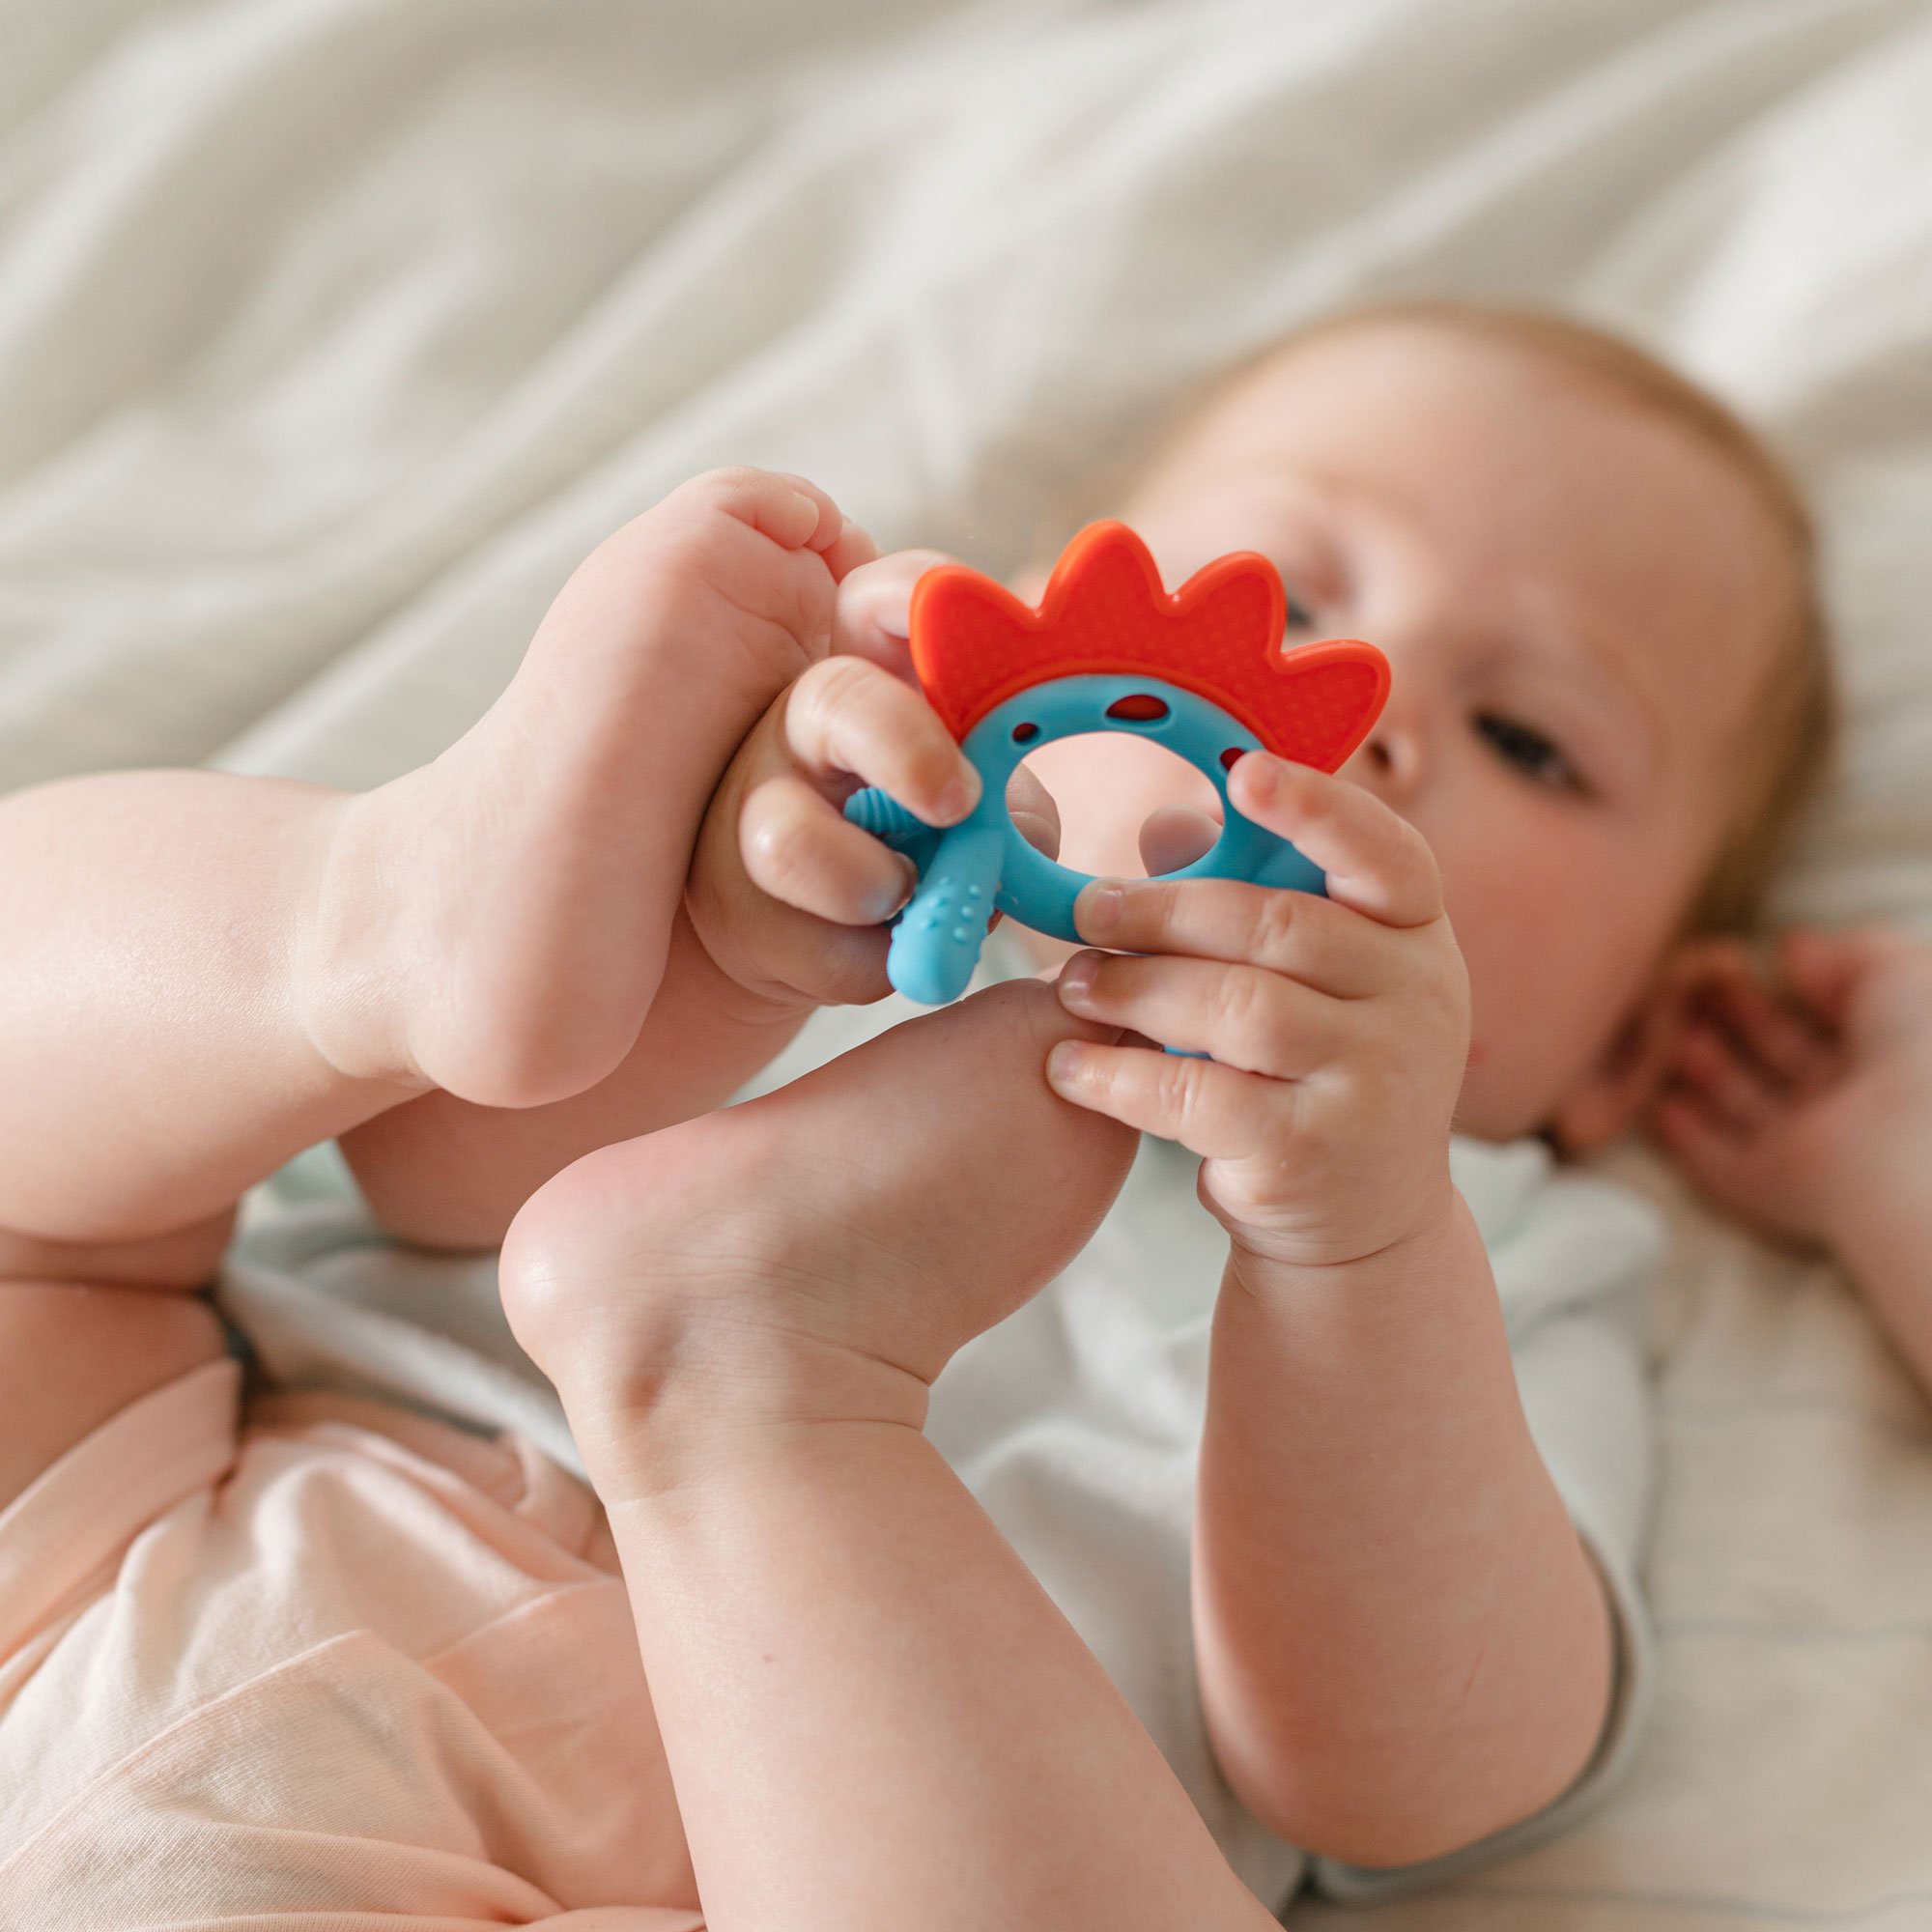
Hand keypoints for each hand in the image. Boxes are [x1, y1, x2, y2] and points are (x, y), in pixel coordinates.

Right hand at [685, 549, 1059, 1009]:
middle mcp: (799, 728)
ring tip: (906, 901)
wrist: (812, 934)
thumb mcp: (975, 809)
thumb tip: (1017, 831)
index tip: (971, 627)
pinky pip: (816, 947)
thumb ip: (1010, 807)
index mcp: (870, 676)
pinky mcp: (737, 910)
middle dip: (907, 747)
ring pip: (790, 841)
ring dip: (871, 883)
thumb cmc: (914, 842)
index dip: (921, 600)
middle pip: (834, 701)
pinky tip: (885, 952)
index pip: (885, 602)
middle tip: (961, 802)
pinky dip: (873, 967)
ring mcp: (753, 813)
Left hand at [1043, 753, 1469, 1270]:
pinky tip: (1069, 1070)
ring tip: (1073, 987)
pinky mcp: (1312, 1155)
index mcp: (1417, 935)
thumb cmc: (1315, 1068)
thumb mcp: (1309, 982)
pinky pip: (1200, 1098)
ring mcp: (1373, 1082)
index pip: (1386, 854)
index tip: (1243, 772)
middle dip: (1167, 914)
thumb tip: (1169, 826)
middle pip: (1278, 927)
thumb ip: (1250, 900)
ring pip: (1238, 1009)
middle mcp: (1417, 1001)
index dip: (1316, 806)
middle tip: (1089, 913)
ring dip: (1137, 991)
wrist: (1362, 1222)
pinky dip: (1121, 1079)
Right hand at [1646, 925, 1931, 1250]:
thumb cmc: (1917, 1048)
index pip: (1830, 1023)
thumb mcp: (1900, 971)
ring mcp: (1807, 1151)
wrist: (1907, 1137)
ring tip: (1673, 1032)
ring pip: (1746, 1106)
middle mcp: (1849, 1107)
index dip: (1790, 992)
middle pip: (1781, 1060)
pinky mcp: (1766, 1187)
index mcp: (1890, 1059)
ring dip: (1707, 1071)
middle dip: (1739, 1023)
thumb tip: (1797, 948)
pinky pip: (1717, 1161)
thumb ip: (1850, 950)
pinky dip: (1687, 1137)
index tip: (1747, 962)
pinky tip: (1662, 1103)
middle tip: (1695, 989)